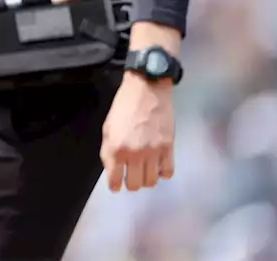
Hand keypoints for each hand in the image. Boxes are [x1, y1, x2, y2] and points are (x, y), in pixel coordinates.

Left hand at [100, 71, 175, 191]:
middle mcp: (133, 154)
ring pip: (151, 182)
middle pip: (134, 184)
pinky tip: (158, 165)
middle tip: (130, 176)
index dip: (114, 186)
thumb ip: (109, 150)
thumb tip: (113, 169)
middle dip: (131, 182)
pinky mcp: (168, 148)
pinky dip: (163, 172)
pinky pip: (167, 172)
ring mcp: (152, 152)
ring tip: (144, 170)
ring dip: (146, 179)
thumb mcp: (108, 127)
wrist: (147, 89)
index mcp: (115, 148)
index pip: (114, 179)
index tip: (116, 186)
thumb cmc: (124, 106)